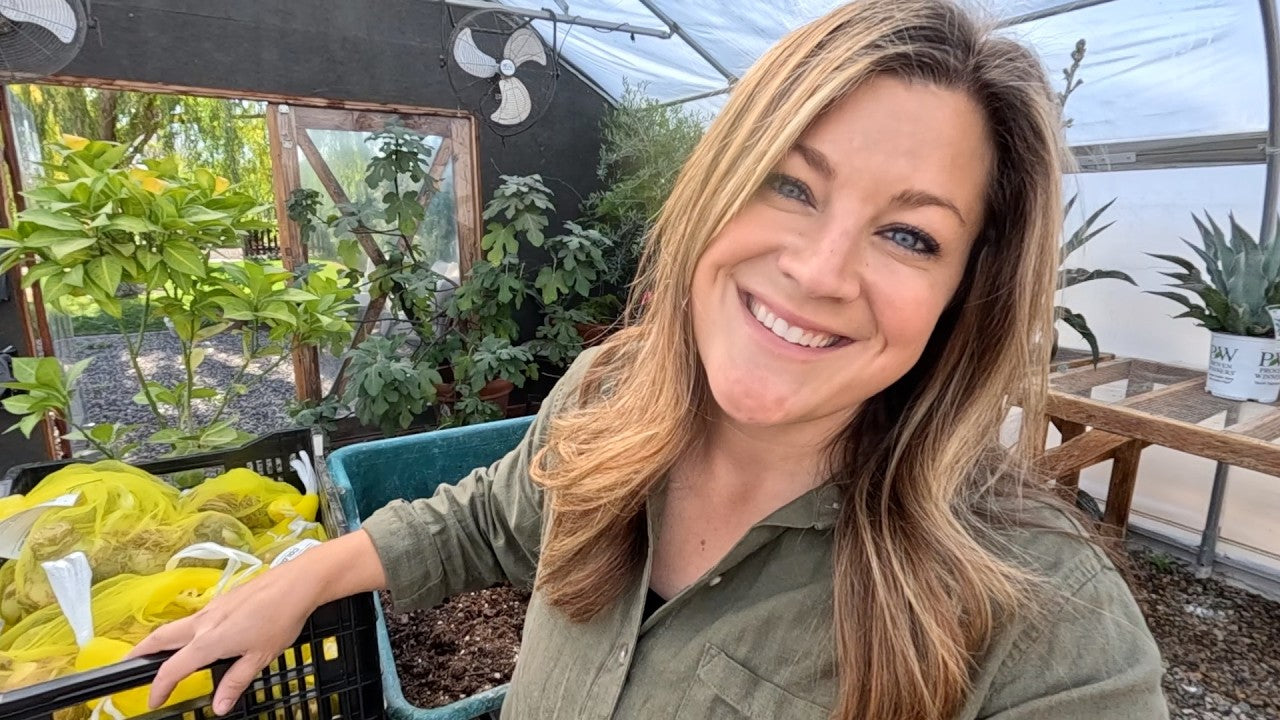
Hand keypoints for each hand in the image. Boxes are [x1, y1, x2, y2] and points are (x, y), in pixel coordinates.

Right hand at [129, 561, 319, 715]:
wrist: (297, 583)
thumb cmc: (281, 620)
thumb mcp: (260, 657)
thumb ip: (235, 682)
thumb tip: (218, 707)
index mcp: (209, 641)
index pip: (172, 668)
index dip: (158, 687)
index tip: (153, 701)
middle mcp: (203, 622)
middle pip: (160, 637)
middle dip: (139, 652)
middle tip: (125, 664)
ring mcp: (212, 608)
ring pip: (176, 625)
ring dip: (160, 639)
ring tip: (156, 653)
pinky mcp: (223, 599)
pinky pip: (195, 617)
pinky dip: (184, 630)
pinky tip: (196, 637)